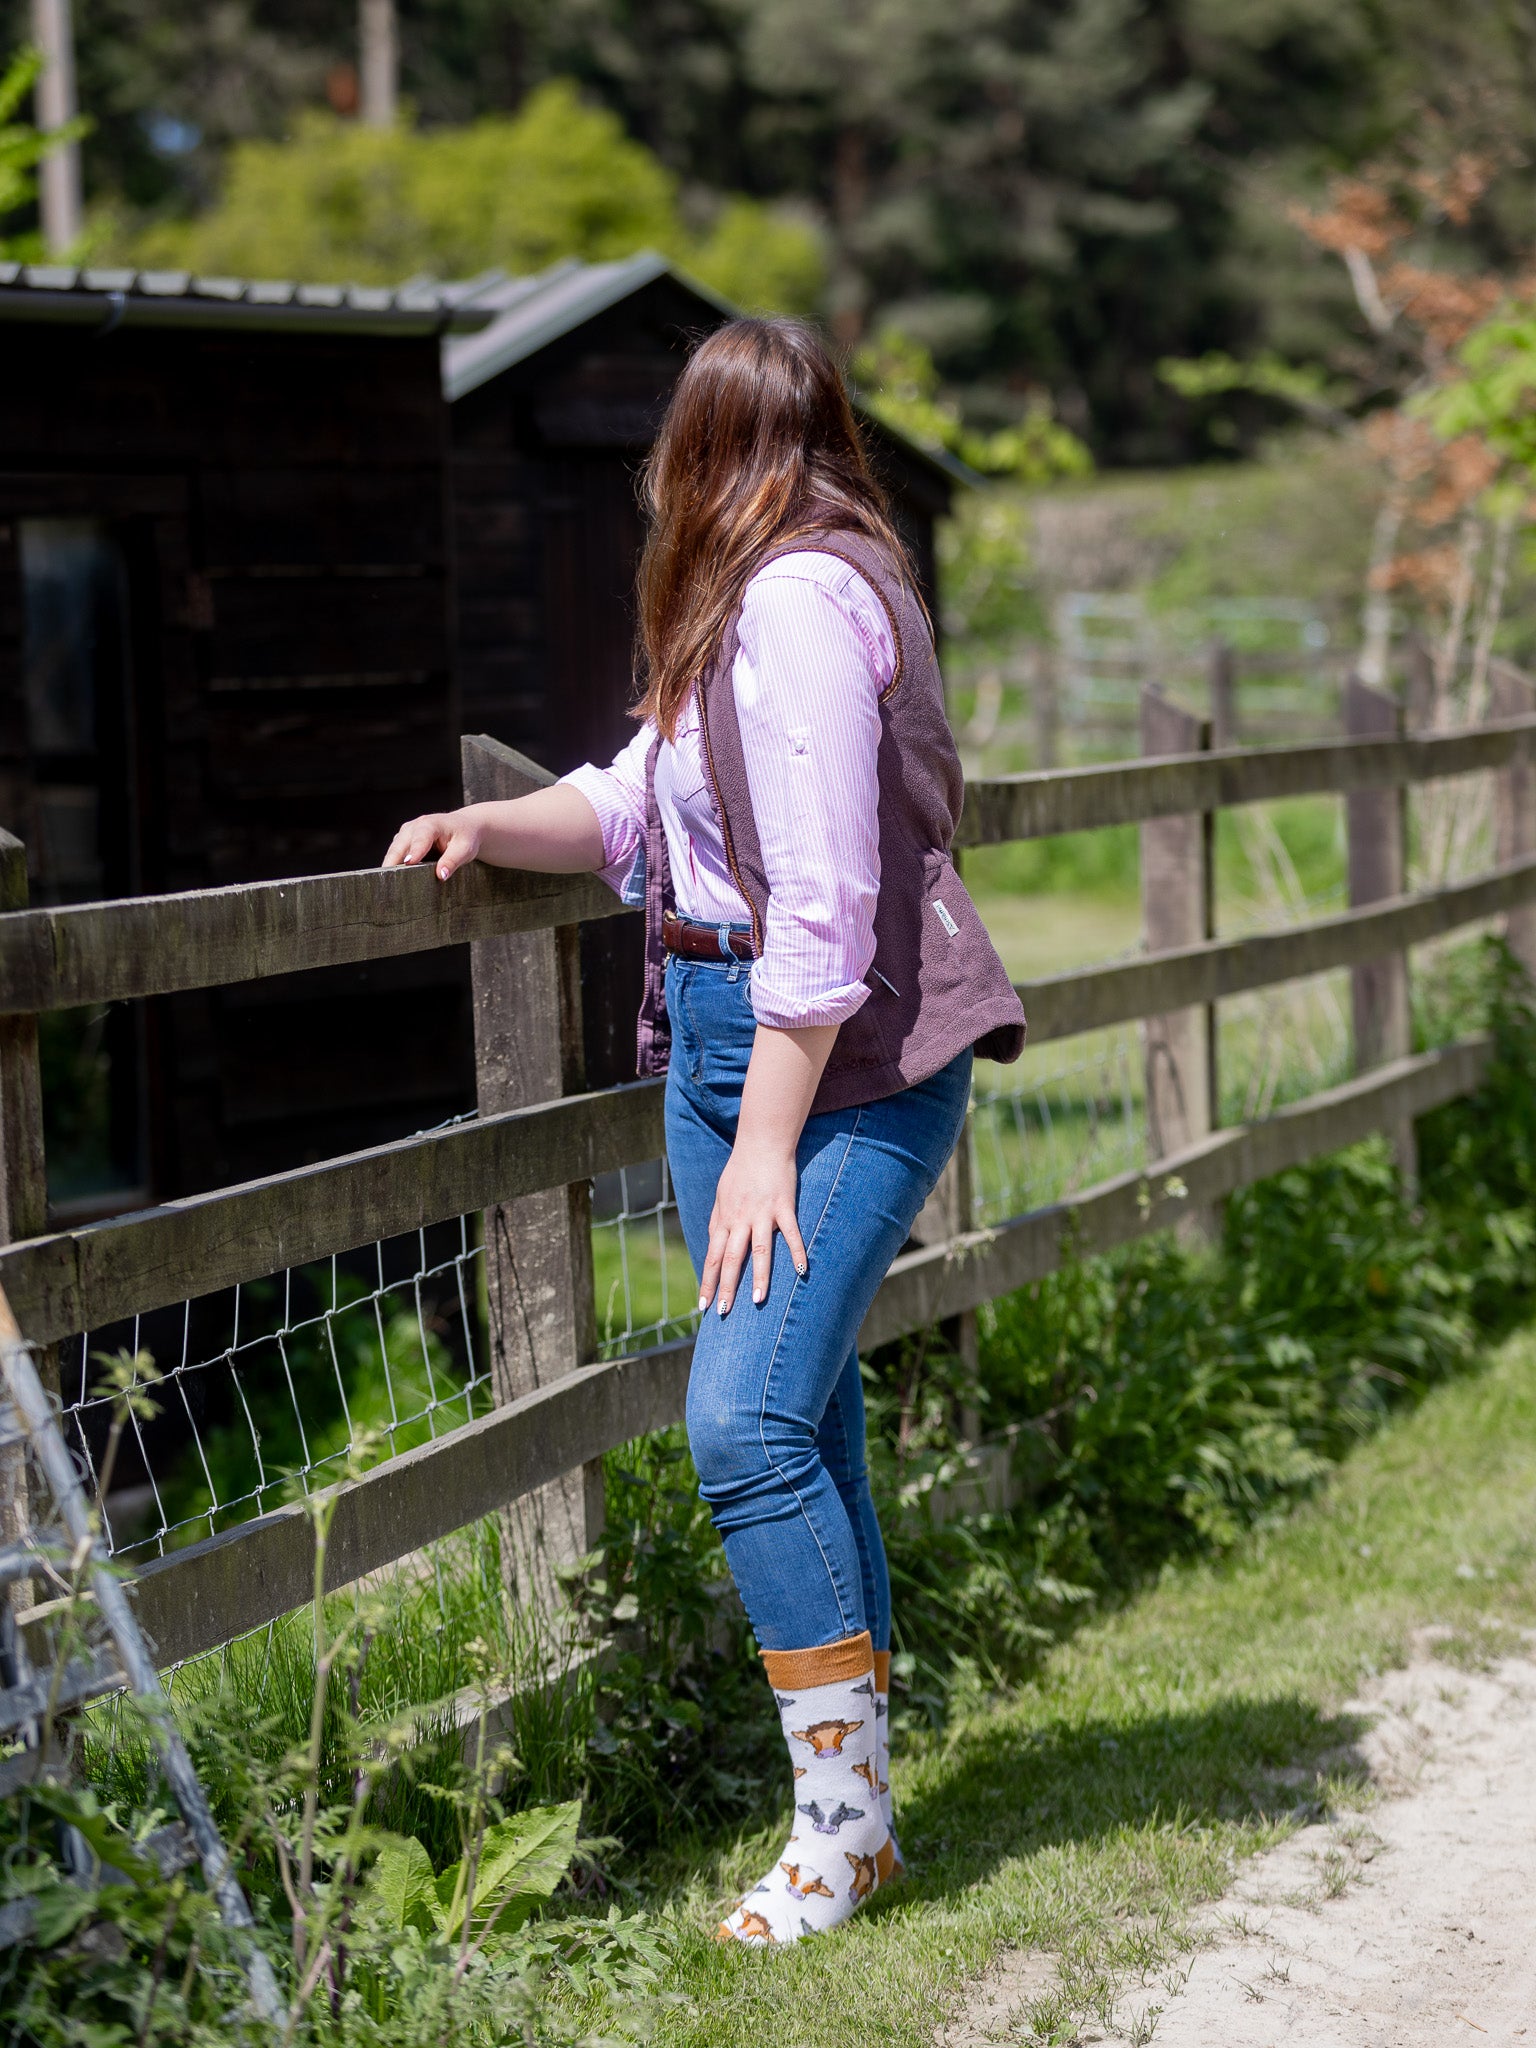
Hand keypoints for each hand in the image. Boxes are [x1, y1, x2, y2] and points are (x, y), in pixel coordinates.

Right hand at [382, 810, 483, 880]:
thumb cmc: (465, 836)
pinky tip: (395, 881)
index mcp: (430, 825)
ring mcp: (406, 834)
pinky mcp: (403, 841)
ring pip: (393, 852)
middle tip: (389, 883)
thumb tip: (441, 875)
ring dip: (390, 867)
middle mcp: (413, 827)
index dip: (414, 852)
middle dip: (392, 863)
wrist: (463, 826)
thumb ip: (453, 861)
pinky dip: (393, 866)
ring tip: (389, 886)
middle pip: (398, 846)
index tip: (408, 864)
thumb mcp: (465, 849)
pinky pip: (395, 855)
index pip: (420, 839)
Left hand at [700, 1135, 808, 1316]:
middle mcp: (740, 1219)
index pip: (712, 1257)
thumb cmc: (740, 1170)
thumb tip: (712, 1241)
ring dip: (759, 1276)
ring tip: (758, 1300)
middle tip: (724, 1312)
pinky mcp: (784, 1206)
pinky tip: (802, 1271)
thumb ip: (718, 1220)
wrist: (761, 1143)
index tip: (703, 1305)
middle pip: (731, 1258)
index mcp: (724, 1219)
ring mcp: (762, 1213)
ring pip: (759, 1250)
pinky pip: (791, 1233)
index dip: (707, 1281)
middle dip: (726, 1287)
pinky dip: (797, 1252)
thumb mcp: (721, 1195)